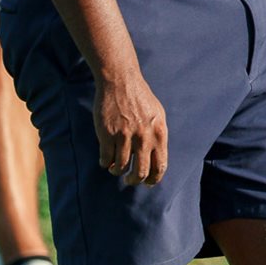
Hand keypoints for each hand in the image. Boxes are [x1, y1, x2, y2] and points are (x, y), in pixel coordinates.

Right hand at [93, 69, 167, 184]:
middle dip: (134, 180)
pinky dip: (105, 163)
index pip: (160, 167)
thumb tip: (156, 161)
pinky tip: (106, 160)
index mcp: (159, 133)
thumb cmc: (139, 98)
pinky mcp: (107, 134)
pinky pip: (106, 159)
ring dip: (117, 172)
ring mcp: (125, 136)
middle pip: (140, 173)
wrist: (120, 81)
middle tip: (129, 179)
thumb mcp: (157, 116)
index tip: (146, 182)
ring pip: (120, 167)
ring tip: (115, 168)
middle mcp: (144, 137)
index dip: (153, 180)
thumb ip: (158, 137)